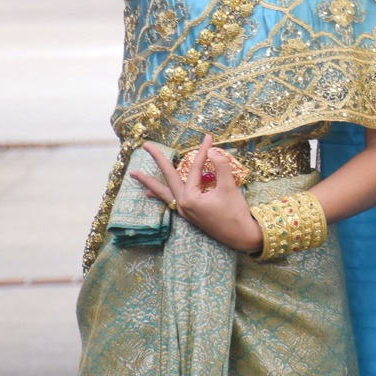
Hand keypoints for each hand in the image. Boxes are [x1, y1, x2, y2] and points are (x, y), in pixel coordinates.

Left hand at [128, 135, 264, 253]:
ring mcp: (185, 211)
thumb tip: (211, 150)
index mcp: (191, 198)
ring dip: (149, 182)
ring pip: (163, 193)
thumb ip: (220, 167)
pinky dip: (160, 195)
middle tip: (145, 146)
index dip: (202, 151)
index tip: (208, 137)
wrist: (241, 237)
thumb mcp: (229, 187)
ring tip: (135, 174)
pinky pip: (170, 201)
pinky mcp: (189, 215)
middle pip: (167, 178)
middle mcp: (183, 205)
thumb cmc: (236, 213)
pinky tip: (150, 193)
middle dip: (157, 161)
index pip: (194, 169)